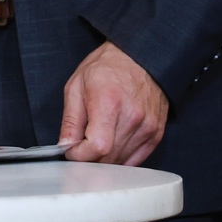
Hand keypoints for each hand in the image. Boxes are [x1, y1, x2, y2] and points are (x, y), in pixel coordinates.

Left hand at [59, 41, 168, 165]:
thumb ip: (70, 120)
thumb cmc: (107, 68)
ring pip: (122, 162)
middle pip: (109, 158)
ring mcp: (148, 128)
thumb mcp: (76, 86)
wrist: (140, 58)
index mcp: (110, 103)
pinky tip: (111, 146)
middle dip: (89, 159)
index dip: (80, 155)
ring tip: (95, 143)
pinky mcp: (156, 134)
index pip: (98, 147)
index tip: (71, 150)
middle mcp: (133, 118)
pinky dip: (120, 159)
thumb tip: (65, 146)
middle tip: (80, 147)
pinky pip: (136, 160)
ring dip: (104, 160)